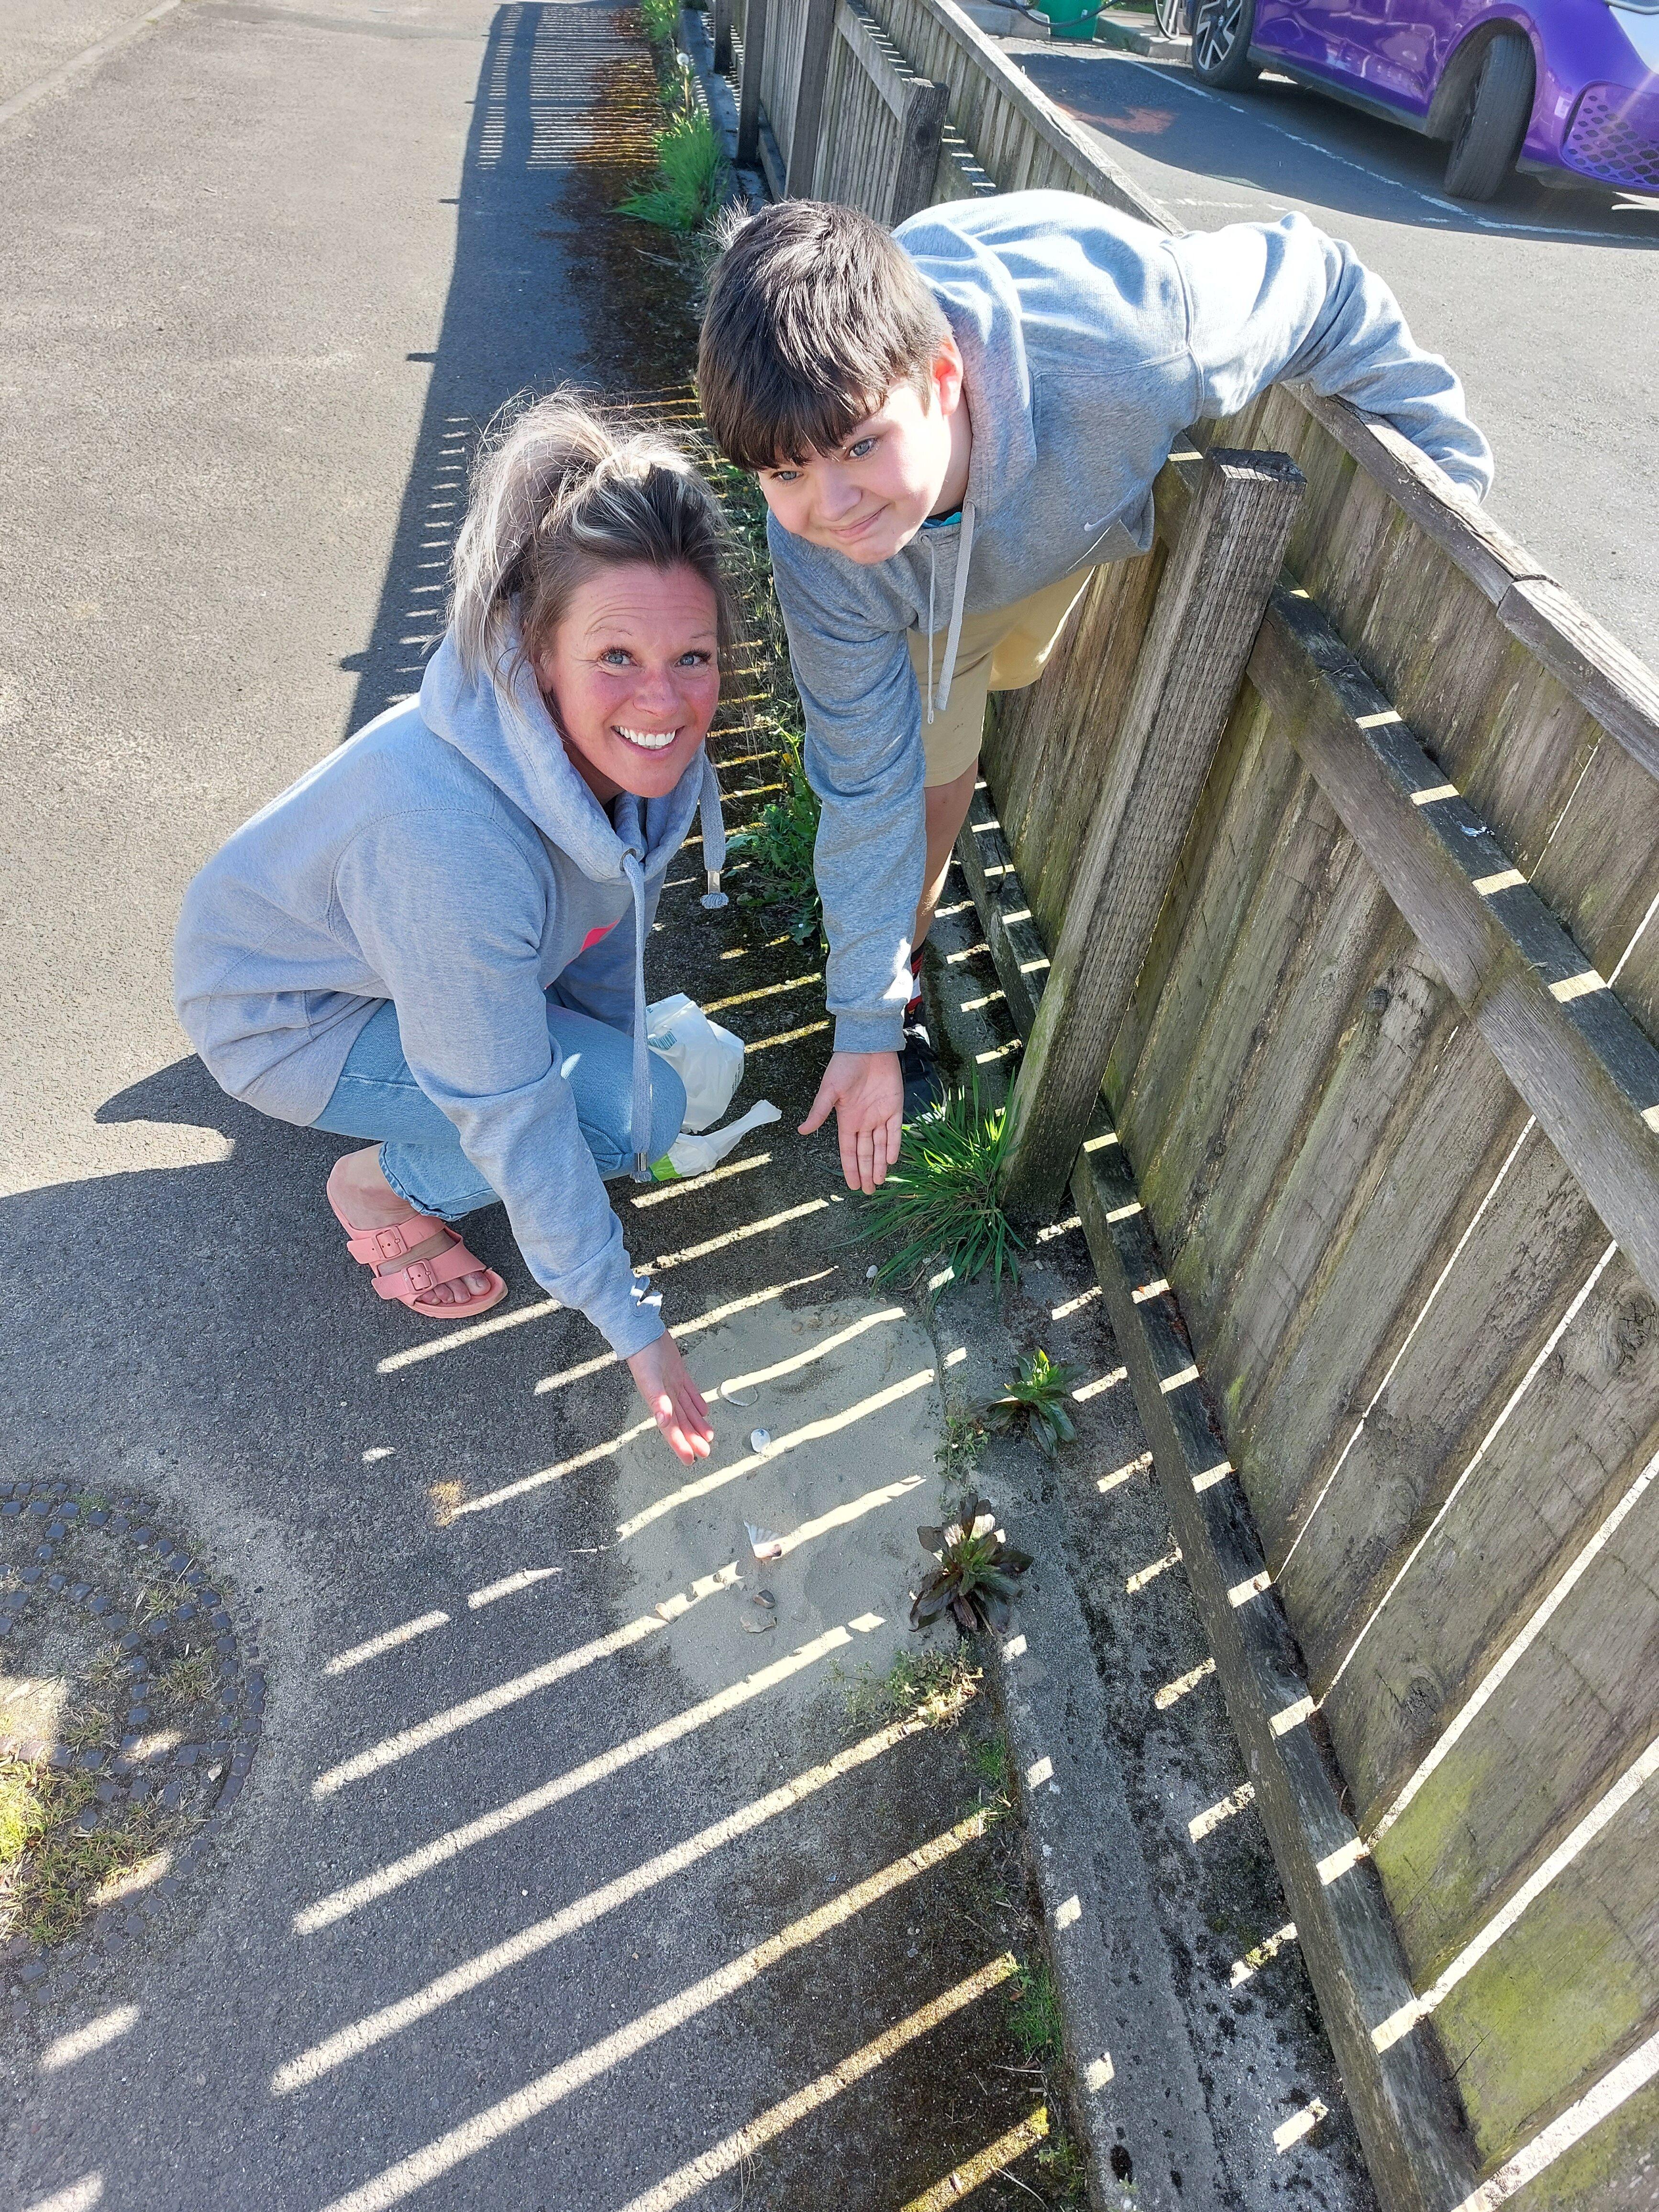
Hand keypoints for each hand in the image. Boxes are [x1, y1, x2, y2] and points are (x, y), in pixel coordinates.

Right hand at [627, 1331, 714, 1465]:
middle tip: (705, 1452)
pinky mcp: (678, 1373)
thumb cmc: (643, 1357)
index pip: (672, 1429)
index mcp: (659, 1402)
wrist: (642, 1333)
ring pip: (688, 1410)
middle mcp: (666, 1397)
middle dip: (693, 1438)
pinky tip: (704, 1411)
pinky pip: (690, 1392)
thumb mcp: (650, 1380)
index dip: (681, 1445)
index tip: (690, 1460)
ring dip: (697, 1424)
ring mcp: (673, 1385)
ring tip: (708, 1437)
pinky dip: (697, 1403)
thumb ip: (657, 1401)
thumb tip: (664, 1421)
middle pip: (683, 1422)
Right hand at [800, 1049, 903, 1193]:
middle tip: (869, 1191)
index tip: (853, 1186)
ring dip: (880, 1164)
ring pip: (881, 1146)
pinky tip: (892, 1160)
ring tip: (880, 1182)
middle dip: (866, 1172)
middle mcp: (863, 1122)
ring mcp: (880, 1116)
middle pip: (865, 1153)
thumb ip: (819, 1112)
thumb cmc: (845, 1066)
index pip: (848, 1151)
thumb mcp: (829, 1090)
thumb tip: (802, 1131)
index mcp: (847, 1120)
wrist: (867, 1047)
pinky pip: (896, 1131)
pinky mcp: (895, 1107)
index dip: (850, 1168)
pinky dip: (894, 1145)